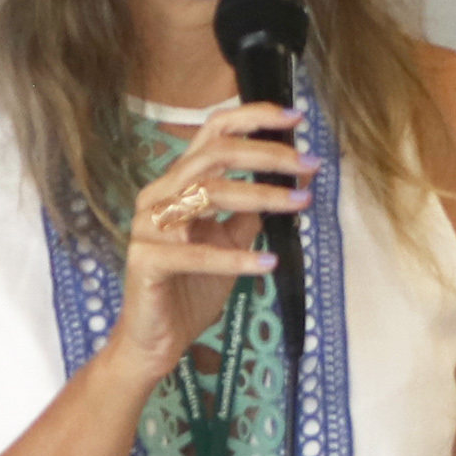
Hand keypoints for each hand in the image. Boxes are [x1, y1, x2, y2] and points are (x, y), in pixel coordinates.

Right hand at [112, 102, 312, 380]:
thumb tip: (288, 183)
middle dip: (267, 155)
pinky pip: (196, 253)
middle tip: (309, 164)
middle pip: (213, 154)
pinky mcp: (145, 261)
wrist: (155, 338)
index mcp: (175, 185)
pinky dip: (237, 258)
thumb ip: (247, 212)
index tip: (295, 118)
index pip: (211, 133)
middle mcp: (157, 197)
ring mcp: (148, 227)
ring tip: (300, 203)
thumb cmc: (190, 288)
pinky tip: (268, 262)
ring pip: (207, 193)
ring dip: (261, 196)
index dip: (252, 118)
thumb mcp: (229, 241)